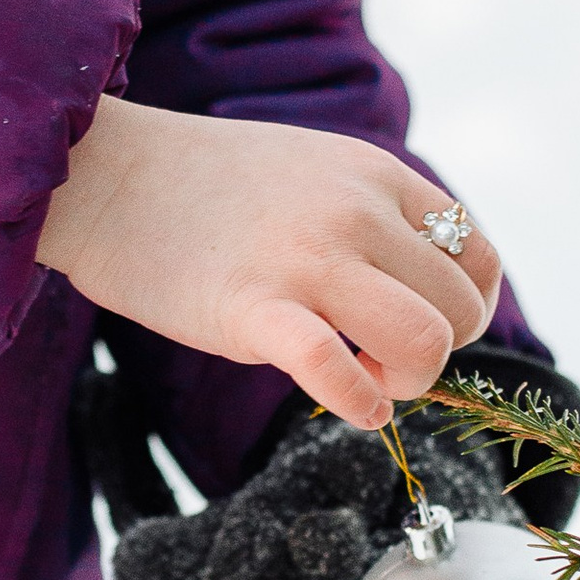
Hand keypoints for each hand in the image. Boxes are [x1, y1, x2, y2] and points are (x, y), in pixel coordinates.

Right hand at [35, 97, 497, 427]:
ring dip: (407, 380)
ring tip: (364, 380)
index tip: (421, 325)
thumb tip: (408, 294)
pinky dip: (359, 404)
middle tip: (380, 360)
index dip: (465, 310)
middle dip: (435, 353)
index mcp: (375, 175)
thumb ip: (366, 219)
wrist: (104, 174)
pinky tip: (350, 407)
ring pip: (426, 340)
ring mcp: (309, 259)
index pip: (476, 256)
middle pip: (460, 309)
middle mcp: (357, 212)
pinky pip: (336, 370)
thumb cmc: (202, 186)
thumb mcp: (311, 172)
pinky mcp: (254, 309)